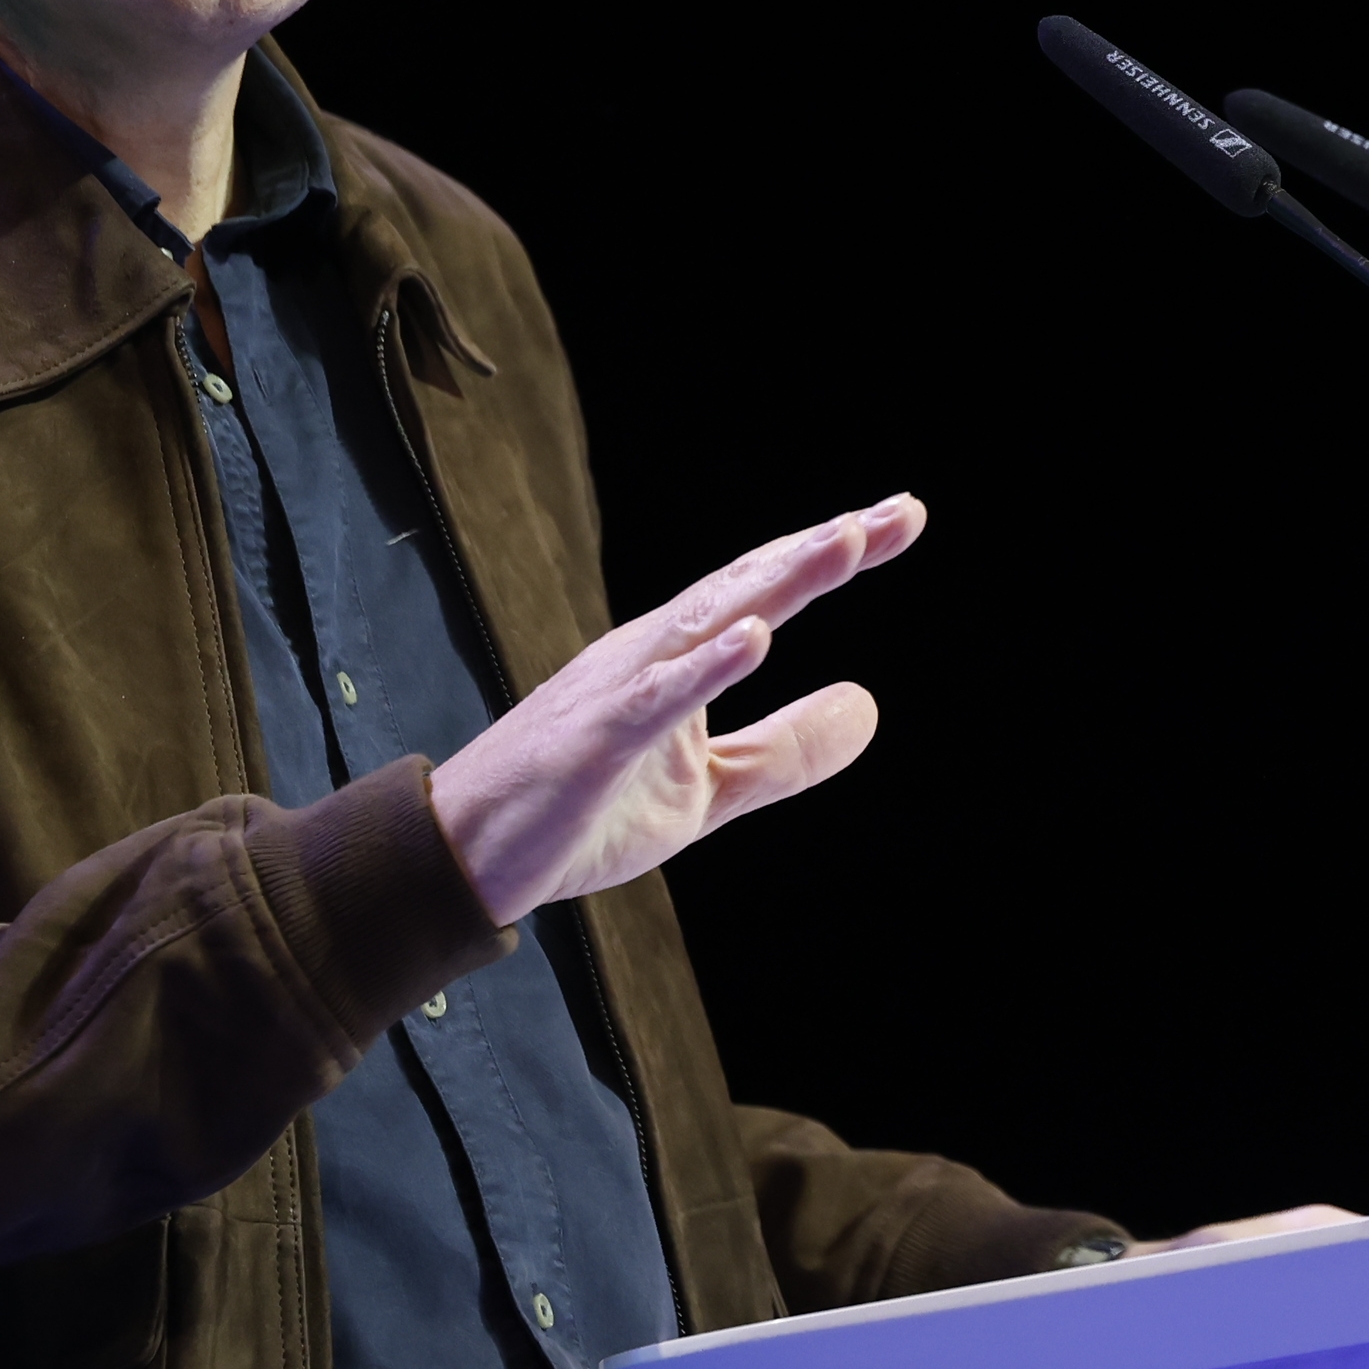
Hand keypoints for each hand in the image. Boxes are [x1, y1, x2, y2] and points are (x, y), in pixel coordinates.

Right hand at [429, 495, 924, 922]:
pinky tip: (756, 638)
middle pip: (747, 586)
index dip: (829, 556)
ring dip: (778, 581)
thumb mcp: (708, 790)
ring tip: (845, 544)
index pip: (764, 592)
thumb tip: (869, 704)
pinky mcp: (593, 739)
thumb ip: (785, 750)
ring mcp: (619, 690)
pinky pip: (655, 697)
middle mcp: (651, 653)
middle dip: (822, 549)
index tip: (901, 520)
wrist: (467, 856)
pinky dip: (705, 667)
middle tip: (901, 512)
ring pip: (708, 621)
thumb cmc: (580, 811)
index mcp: (678, 659)